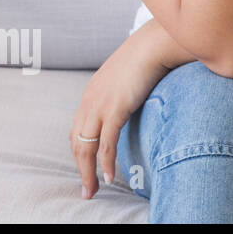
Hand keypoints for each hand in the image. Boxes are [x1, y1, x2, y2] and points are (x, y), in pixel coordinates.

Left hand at [69, 22, 174, 199]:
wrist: (156, 43)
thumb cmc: (150, 53)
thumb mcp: (130, 71)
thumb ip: (127, 86)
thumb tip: (137, 94)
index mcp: (92, 91)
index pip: (78, 128)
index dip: (81, 150)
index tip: (87, 166)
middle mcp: (90, 100)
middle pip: (77, 141)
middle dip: (80, 167)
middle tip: (86, 187)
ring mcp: (100, 105)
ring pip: (86, 147)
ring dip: (88, 172)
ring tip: (92, 190)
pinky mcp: (114, 109)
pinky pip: (106, 143)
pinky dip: (105, 163)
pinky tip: (108, 177)